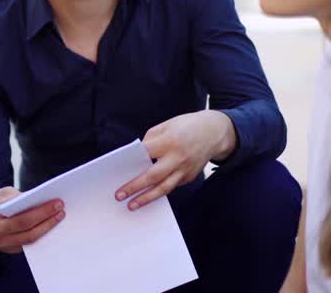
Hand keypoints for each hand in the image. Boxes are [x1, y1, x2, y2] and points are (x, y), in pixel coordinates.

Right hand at [0, 187, 64, 253]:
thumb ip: (17, 197)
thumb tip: (39, 201)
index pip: (20, 214)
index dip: (40, 210)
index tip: (56, 202)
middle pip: (27, 227)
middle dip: (47, 218)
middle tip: (61, 209)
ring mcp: (2, 244)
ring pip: (29, 238)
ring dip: (47, 228)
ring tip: (59, 216)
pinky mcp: (9, 250)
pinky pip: (28, 244)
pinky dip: (40, 234)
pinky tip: (50, 226)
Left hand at [114, 110, 235, 208]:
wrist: (215, 132)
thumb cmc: (187, 126)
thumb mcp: (167, 125)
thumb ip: (151, 139)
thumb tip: (137, 154)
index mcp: (170, 141)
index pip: (145, 154)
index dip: (130, 162)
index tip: (115, 170)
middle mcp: (178, 157)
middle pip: (153, 176)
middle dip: (134, 186)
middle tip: (119, 195)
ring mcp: (185, 169)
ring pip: (164, 187)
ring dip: (147, 198)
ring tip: (132, 205)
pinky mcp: (190, 177)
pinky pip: (172, 186)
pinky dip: (159, 192)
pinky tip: (147, 197)